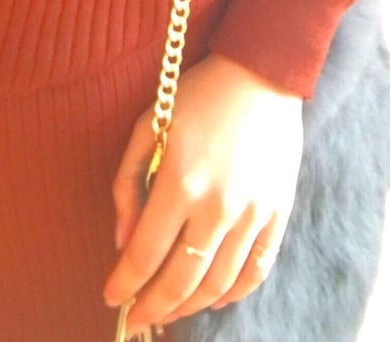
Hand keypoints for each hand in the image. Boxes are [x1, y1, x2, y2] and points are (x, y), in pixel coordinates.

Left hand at [103, 53, 302, 332]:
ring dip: (188, 305)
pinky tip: (212, 298)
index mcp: (180, 181)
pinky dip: (233, 293)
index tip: (111, 298)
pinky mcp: (278, 213)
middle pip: (180, 280)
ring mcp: (252, 213)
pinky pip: (256, 270)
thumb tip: (123, 241)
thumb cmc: (197, 94)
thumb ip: (128, 183)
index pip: (145, 254)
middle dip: (152, 307)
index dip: (125, 283)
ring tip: (168, 309)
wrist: (261, 73)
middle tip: (135, 318)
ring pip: (217, 284)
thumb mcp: (148, 126)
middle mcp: (218, 206)